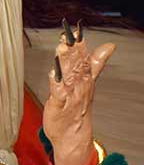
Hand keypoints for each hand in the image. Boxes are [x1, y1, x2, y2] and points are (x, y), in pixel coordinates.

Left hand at [42, 25, 114, 164]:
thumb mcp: (87, 83)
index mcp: (84, 78)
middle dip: (72, 50)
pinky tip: (53, 74)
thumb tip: (110, 45)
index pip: (84, 58)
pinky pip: (58, 94)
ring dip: (64, 63)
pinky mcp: (58, 107)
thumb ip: (96, 63)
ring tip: (61, 49)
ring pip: (67, 77)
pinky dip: (56, 85)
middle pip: (76, 65)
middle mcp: (79, 86)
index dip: (80, 44)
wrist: (73, 135)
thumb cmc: (77, 106)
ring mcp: (69, 96)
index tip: (76, 29)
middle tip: (68, 35)